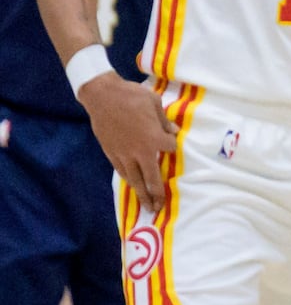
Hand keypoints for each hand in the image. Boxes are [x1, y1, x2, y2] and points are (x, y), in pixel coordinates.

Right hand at [83, 75, 178, 216]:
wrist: (103, 97)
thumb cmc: (131, 96)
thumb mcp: (154, 103)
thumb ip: (164, 121)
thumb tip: (174, 132)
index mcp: (153, 138)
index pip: (169, 148)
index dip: (172, 146)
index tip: (171, 142)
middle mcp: (139, 152)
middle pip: (151, 178)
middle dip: (156, 194)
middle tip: (159, 208)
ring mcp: (124, 155)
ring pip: (134, 180)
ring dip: (141, 194)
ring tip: (146, 205)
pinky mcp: (111, 154)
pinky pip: (122, 172)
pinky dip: (128, 180)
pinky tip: (132, 184)